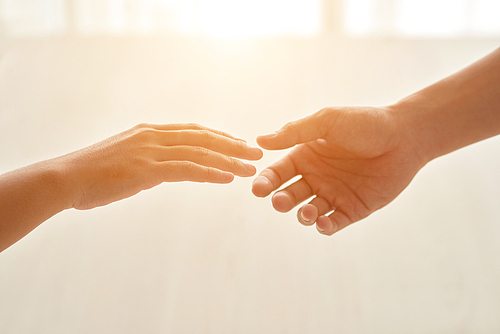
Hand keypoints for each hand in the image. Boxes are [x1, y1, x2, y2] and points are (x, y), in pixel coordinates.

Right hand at [57, 123, 262, 209]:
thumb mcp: (124, 159)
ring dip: (229, 160)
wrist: (65, 179)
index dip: (219, 136)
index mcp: (149, 132)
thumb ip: (147, 161)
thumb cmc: (92, 174)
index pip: (193, 130)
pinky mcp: (147, 169)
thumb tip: (163, 170)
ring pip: (200, 152)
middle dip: (232, 144)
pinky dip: (211, 173)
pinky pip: (187, 169)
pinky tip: (228, 178)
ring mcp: (150, 150)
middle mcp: (153, 136)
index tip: (238, 142)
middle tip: (256, 151)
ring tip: (251, 167)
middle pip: (203, 137)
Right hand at [252, 106, 425, 235]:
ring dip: (303, 215)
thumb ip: (296, 131)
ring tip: (307, 212)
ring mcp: (334, 194)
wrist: (406, 136)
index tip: (258, 189)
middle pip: (289, 194)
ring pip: (309, 211)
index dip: (266, 181)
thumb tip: (261, 141)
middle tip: (280, 201)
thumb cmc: (365, 124)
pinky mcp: (353, 209)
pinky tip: (322, 223)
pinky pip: (333, 222)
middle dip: (281, 200)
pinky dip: (325, 226)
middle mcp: (316, 177)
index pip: (278, 172)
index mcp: (306, 156)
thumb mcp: (327, 121)